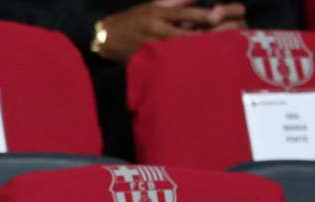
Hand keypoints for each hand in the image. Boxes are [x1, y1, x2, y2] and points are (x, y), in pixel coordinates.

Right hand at [99, 0, 243, 62]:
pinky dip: (183, 62)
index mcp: (157, 13)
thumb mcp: (153, 4)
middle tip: (225, 37)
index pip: (183, 13)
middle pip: (185, 34)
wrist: (107, 37)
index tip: (218, 15)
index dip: (201, 15)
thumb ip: (177, 2)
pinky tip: (196, 64)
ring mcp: (151, 46)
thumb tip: (199, 0)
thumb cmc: (134, 19)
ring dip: (197, 51)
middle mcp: (155, 29)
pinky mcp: (147, 59)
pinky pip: (168, 61)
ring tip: (216, 52)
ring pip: (178, 50)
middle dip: (204, 36)